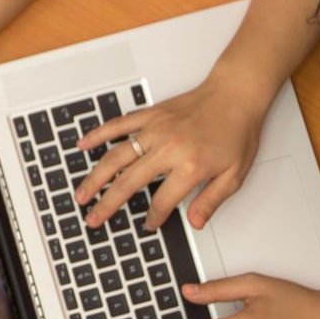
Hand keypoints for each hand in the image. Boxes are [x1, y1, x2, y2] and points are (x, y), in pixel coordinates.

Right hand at [74, 74, 266, 230]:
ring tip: (82, 194)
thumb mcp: (235, 174)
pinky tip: (83, 145)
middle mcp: (168, 148)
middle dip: (108, 204)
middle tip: (94, 219)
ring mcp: (155, 129)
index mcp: (190, 166)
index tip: (149, 224)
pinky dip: (98, 134)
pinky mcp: (150, 114)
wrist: (236, 93)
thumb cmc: (237, 131)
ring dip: (95, 177)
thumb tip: (195, 223)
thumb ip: (212, 200)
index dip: (154, 217)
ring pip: (116, 156)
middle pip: (128, 182)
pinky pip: (118, 125)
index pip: (163, 201)